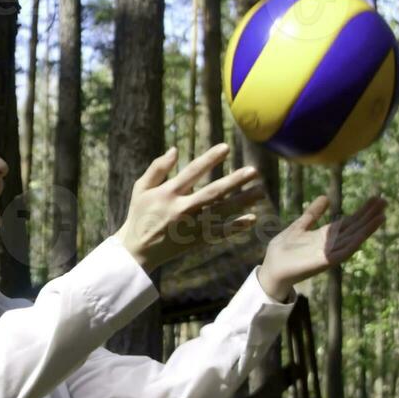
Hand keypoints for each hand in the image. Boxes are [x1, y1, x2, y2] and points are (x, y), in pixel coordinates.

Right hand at [113, 143, 266, 272]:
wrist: (137, 250)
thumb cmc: (139, 214)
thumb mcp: (141, 188)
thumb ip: (157, 168)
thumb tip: (174, 150)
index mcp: (168, 193)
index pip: (192, 172)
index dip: (209, 159)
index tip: (226, 147)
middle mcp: (182, 209)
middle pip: (213, 192)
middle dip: (234, 181)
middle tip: (254, 171)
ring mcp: (191, 226)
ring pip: (221, 211)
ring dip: (242, 201)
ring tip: (261, 191)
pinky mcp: (196, 240)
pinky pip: (220, 232)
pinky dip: (236, 226)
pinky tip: (252, 219)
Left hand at [257, 194, 386, 300]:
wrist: (272, 269)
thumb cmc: (283, 250)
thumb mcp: (299, 226)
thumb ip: (312, 214)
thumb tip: (326, 197)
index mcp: (326, 236)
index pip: (349, 221)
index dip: (362, 211)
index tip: (375, 199)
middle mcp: (331, 244)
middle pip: (354, 227)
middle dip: (369, 215)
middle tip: (384, 201)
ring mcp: (330, 253)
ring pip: (353, 238)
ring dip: (367, 228)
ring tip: (381, 215)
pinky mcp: (325, 261)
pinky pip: (343, 251)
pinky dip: (355, 242)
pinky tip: (364, 233)